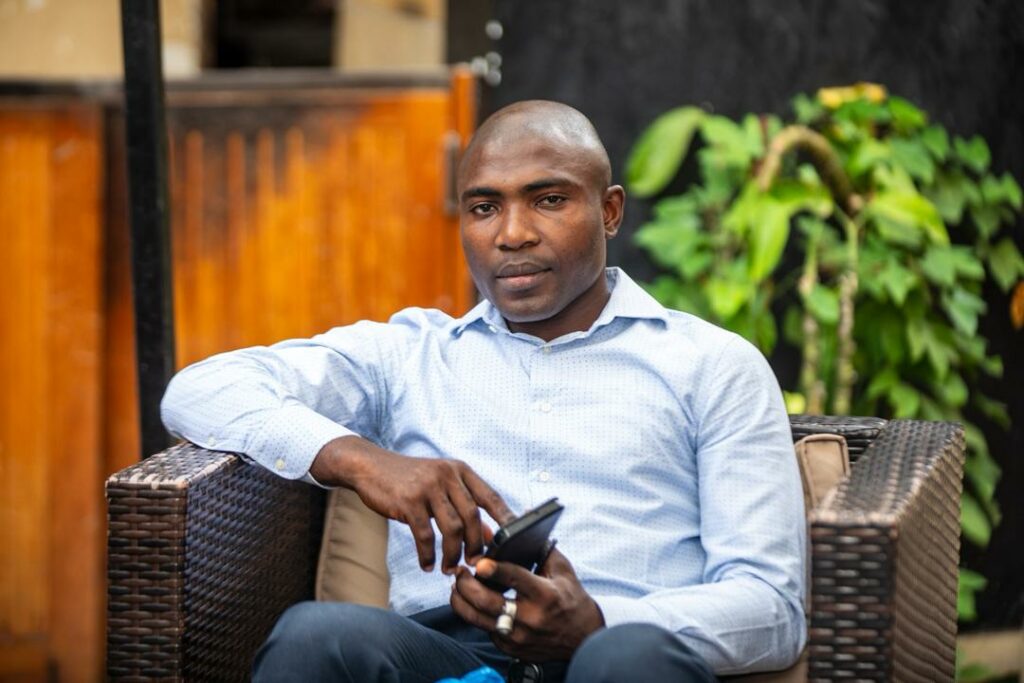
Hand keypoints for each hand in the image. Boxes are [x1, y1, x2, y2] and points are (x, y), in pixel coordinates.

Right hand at [311, 436, 513, 573]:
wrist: (370, 466)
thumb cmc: (409, 479)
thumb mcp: (440, 485)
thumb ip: (463, 506)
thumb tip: (489, 535)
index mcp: (459, 470)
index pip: (490, 497)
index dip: (505, 520)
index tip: (513, 543)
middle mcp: (447, 475)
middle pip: (473, 517)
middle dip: (476, 546)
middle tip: (475, 565)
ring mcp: (428, 486)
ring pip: (452, 528)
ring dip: (453, 554)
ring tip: (450, 569)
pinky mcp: (408, 501)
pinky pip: (424, 535)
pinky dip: (427, 554)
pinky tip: (427, 565)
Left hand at [450, 549, 604, 661]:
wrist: (583, 639)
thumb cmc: (572, 599)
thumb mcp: (562, 570)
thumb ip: (539, 547)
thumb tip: (522, 518)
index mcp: (545, 595)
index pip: (515, 579)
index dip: (495, 570)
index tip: (479, 563)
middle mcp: (530, 618)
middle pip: (486, 602)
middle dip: (465, 585)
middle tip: (459, 572)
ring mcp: (518, 637)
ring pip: (477, 619)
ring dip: (460, 600)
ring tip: (457, 586)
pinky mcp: (511, 649)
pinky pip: (485, 629)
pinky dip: (476, 614)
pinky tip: (473, 602)